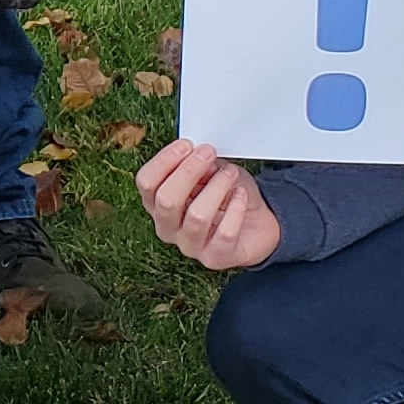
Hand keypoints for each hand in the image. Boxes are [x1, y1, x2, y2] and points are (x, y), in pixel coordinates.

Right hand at [136, 137, 280, 270]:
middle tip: (208, 153)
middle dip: (189, 171)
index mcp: (158, 204)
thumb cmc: (227, 197)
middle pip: (166, 200)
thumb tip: (197, 154)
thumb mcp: (210, 174)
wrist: (257, 225)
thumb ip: (200, 165)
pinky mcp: (215, 258)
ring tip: (230, 174)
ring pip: (196, 216)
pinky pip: (224, 233)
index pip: (146, 183)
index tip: (187, 145)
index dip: (164, 161)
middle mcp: (168, 228)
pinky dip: (235, 209)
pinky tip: (241, 195)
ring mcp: (190, 246)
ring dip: (216, 187)